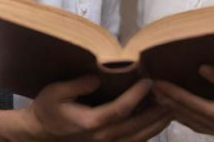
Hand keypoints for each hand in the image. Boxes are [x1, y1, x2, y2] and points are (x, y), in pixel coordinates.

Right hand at [0, 75, 170, 140]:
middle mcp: (101, 138)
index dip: (137, 96)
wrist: (39, 133)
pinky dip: (146, 134)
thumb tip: (96, 78)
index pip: (121, 110)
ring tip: (172, 109)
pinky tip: (156, 123)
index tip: (150, 81)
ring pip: (137, 139)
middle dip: (156, 112)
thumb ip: (77, 86)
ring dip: (156, 125)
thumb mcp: (56, 92)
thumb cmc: (47, 108)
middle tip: (174, 96)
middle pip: (136, 128)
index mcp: (91, 123)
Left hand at [153, 65, 213, 140]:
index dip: (171, 92)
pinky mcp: (197, 127)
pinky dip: (168, 109)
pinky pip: (179, 118)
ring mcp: (199, 127)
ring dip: (162, 103)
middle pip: (177, 109)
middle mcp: (203, 122)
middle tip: (145, 81)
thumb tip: (203, 67)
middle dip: (161, 96)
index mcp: (213, 113)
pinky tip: (160, 99)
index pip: (187, 102)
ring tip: (149, 88)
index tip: (157, 81)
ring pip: (176, 115)